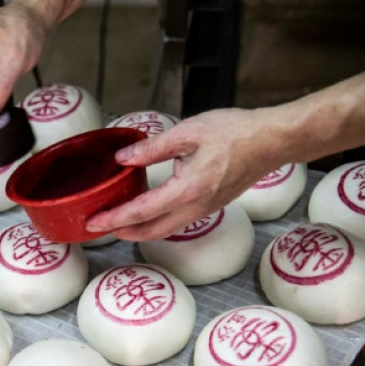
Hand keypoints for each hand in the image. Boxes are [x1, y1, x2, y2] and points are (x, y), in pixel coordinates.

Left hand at [86, 108, 283, 240]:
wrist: (272, 141)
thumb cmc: (234, 132)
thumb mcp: (188, 132)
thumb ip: (152, 148)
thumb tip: (122, 159)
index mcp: (187, 190)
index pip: (141, 212)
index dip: (114, 219)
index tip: (92, 222)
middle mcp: (195, 207)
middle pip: (151, 232)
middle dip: (122, 232)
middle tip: (97, 228)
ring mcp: (204, 210)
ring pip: (164, 230)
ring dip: (138, 231)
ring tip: (116, 223)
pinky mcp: (210, 206)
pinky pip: (176, 222)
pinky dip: (155, 223)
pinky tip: (145, 212)